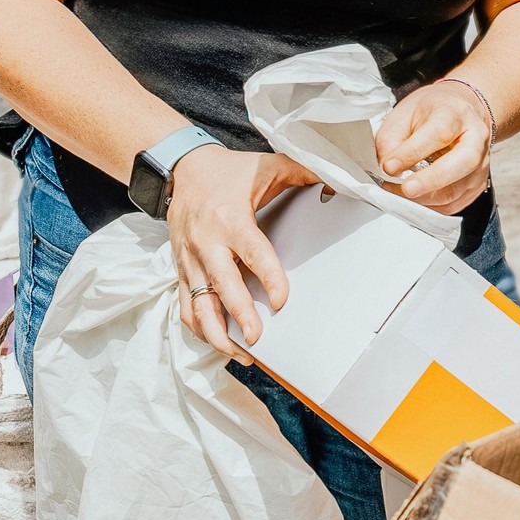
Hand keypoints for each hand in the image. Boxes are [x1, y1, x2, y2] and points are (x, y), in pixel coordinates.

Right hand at [168, 145, 317, 360]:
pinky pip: (184, 305)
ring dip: (216, 332)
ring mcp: (190, 259)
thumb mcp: (267, 166)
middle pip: (222, 284)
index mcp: (230, 219)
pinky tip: (219, 343)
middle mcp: (206, 242)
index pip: (251, 253)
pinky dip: (199, 328)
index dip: (268, 277)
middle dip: (239, 314)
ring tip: (240, 353)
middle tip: (258, 338)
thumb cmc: (229, 171)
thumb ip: (304, 173)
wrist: (180, 169)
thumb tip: (339, 183)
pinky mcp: (181, 269)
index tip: (282, 301)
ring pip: (197, 303)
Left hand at [375, 79, 493, 215]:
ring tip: (399, 192)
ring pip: (457, 190)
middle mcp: (476, 139)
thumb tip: (387, 170)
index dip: (412, 153)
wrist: (461, 113)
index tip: (389, 166)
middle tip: (406, 189)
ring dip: (424, 198)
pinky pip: (454, 204)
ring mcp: (481, 165)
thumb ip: (392, 140)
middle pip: (463, 162)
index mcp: (455, 114)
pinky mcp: (477, 185)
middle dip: (431, 180)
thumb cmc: (432, 112)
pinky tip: (414, 198)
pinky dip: (431, 206)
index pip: (439, 134)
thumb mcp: (404, 113)